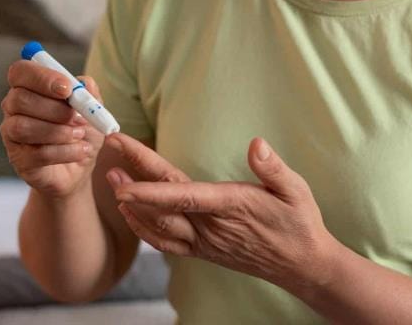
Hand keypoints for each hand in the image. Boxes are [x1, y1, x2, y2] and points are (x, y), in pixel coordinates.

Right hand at [0, 60, 104, 198]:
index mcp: (30, 88)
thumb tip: (83, 83)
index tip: (67, 89)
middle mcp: (14, 109)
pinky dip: (65, 152)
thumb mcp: (93, 110)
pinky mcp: (19, 160)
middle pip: (19, 99)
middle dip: (55, 109)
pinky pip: (36, 153)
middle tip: (79, 118)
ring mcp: (12, 135)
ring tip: (80, 135)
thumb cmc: (82, 131)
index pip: (20, 72)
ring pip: (22, 127)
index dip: (42, 77)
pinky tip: (80, 151)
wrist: (81, 167)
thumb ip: (89, 93)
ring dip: (58, 131)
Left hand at [104, 133, 337, 290]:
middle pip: (164, 204)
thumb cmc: (300, 223)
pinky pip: (166, 242)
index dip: (150, 190)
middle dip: (133, 182)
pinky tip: (130, 214)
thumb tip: (257, 145)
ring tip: (112, 179)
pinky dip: (144, 229)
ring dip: (132, 204)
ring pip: (159, 226)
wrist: (302, 265)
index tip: (124, 181)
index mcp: (231, 207)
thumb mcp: (296, 190)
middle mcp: (212, 227)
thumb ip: (274, 168)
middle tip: (109, 159)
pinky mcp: (203, 250)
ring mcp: (205, 242)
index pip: (183, 196)